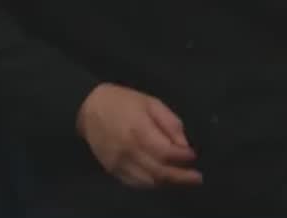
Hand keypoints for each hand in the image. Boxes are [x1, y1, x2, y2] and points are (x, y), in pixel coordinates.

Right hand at [76, 83, 202, 188]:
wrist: (89, 108)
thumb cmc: (124, 102)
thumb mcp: (151, 103)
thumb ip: (170, 123)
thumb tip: (184, 144)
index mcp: (139, 130)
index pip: (166, 152)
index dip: (183, 157)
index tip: (194, 155)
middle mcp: (129, 151)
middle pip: (159, 171)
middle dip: (181, 177)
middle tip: (197, 178)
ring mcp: (119, 163)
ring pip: (148, 181)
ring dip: (168, 182)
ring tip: (183, 179)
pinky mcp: (112, 169)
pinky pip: (135, 183)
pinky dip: (152, 184)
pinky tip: (162, 180)